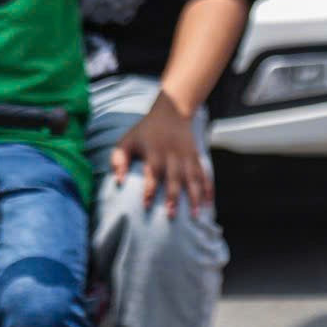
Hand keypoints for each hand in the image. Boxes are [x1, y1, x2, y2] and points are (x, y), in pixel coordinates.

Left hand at [110, 91, 211, 216]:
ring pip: (192, 178)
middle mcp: (172, 155)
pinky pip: (204, 173)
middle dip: (173, 196)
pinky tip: (209, 203)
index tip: (146, 205)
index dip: (149, 189)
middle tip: (172, 214)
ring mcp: (186, 156)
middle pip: (174, 177)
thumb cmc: (145, 131)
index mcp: (154, 152)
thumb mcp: (127, 141)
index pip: (152, 172)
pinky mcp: (196, 157)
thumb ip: (118, 160)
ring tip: (196, 215)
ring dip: (195, 196)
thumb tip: (118, 181)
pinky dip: (208, 188)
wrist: (171, 112)